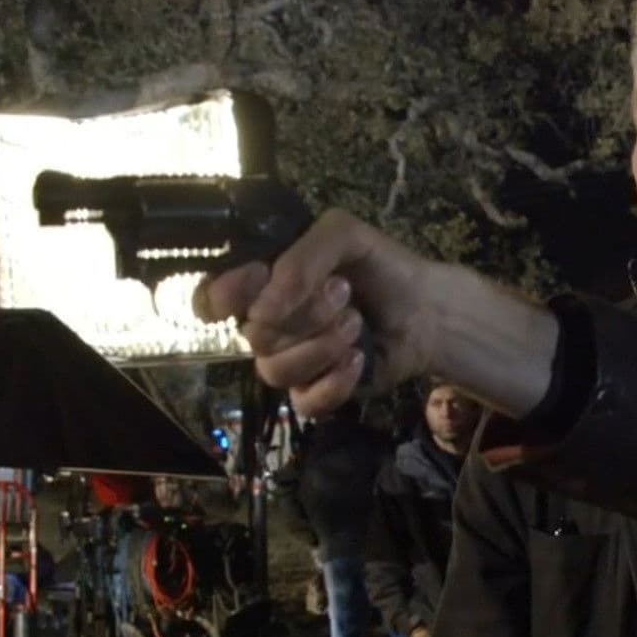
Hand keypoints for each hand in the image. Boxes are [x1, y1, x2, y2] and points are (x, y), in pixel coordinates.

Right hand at [193, 210, 432, 416]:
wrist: (424, 309)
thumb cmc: (379, 267)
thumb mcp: (342, 235)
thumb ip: (300, 256)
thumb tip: (262, 309)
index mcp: (261, 284)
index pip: (211, 298)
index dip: (228, 293)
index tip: (261, 276)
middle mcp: (267, 325)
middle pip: (254, 335)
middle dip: (306, 313)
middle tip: (344, 293)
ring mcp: (288, 362)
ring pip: (275, 370)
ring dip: (323, 344)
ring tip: (357, 323)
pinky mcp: (314, 393)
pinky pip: (304, 401)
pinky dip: (335, 381)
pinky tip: (358, 359)